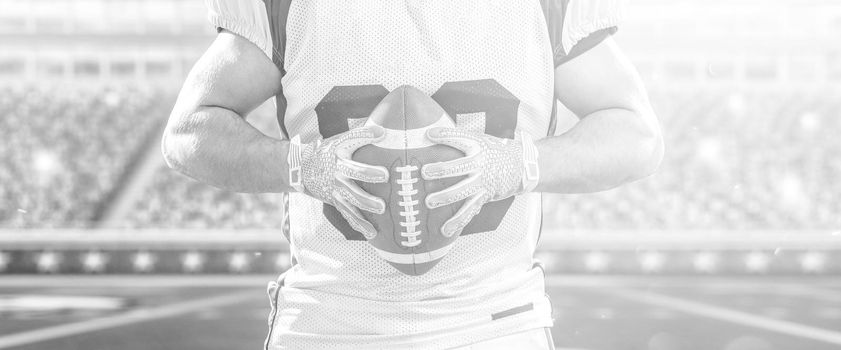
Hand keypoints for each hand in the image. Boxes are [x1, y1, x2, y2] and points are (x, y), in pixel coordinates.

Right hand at [288, 126, 388, 238]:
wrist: (301, 169)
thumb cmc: (328, 152)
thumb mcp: (339, 140)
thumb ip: (360, 135)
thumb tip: (386, 128)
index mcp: (339, 151)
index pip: (352, 139)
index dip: (365, 135)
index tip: (381, 132)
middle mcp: (337, 170)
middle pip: (354, 171)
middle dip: (368, 174)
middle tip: (384, 175)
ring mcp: (335, 188)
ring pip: (352, 196)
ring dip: (366, 202)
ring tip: (382, 208)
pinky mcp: (335, 201)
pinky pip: (348, 214)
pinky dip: (360, 224)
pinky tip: (373, 233)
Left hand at [421, 127, 538, 236]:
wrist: (521, 167)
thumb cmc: (494, 151)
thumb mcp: (481, 140)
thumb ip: (460, 138)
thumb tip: (430, 132)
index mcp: (478, 147)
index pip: (460, 138)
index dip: (445, 135)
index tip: (430, 134)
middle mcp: (480, 164)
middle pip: (459, 167)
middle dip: (441, 170)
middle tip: (424, 173)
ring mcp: (482, 182)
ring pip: (462, 191)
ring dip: (445, 197)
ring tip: (429, 202)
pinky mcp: (484, 196)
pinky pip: (469, 210)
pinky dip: (457, 221)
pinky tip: (445, 229)